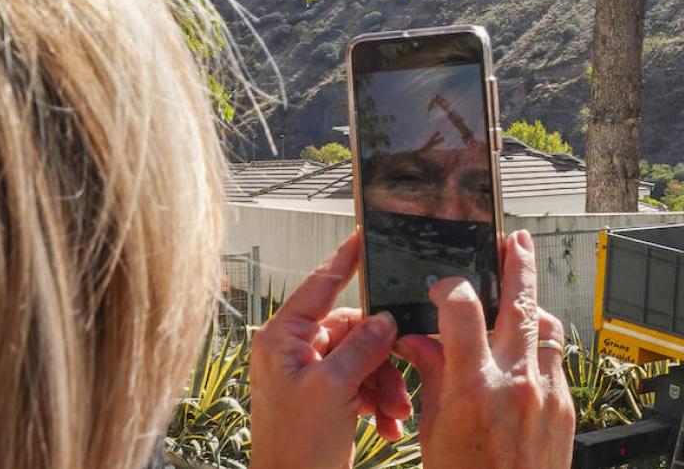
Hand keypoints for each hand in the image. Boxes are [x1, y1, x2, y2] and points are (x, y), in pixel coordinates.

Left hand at [250, 233, 412, 468]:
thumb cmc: (295, 450)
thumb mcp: (333, 391)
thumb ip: (362, 347)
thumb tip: (385, 319)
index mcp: (282, 340)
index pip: (319, 287)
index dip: (344, 260)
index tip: (363, 236)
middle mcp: (295, 351)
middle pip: (354, 329)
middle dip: (382, 358)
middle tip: (401, 381)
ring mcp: (311, 374)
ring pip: (364, 357)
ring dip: (385, 384)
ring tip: (394, 412)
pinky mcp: (326, 396)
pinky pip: (362, 382)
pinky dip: (378, 400)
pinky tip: (387, 424)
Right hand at [397, 229, 575, 468]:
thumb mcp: (432, 431)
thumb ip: (432, 375)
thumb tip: (418, 339)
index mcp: (474, 390)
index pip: (463, 310)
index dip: (450, 289)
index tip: (442, 290)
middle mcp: (516, 384)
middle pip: (522, 303)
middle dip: (519, 263)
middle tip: (516, 239)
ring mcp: (547, 394)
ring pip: (548, 326)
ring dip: (533, 306)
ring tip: (520, 294)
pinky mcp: (565, 407)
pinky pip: (557, 359)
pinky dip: (541, 346)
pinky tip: (526, 348)